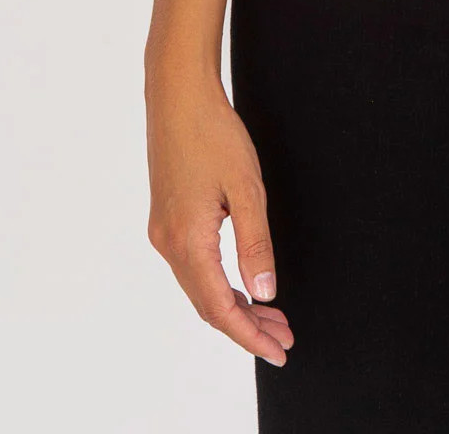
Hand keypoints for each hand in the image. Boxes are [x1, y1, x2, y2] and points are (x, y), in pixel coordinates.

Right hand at [145, 71, 293, 367]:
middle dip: (247, 326)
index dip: (249, 335)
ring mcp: (164, 233)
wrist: (178, 97)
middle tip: (284, 338)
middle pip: (209, 304)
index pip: (220, 308)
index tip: (278, 350)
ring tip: (272, 317)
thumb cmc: (214, 134)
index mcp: (188, 241)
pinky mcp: (167, 220)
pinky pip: (194, 268)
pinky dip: (220, 284)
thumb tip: (266, 294)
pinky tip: (243, 285)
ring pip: (201, 287)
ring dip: (235, 306)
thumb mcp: (246, 188)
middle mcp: (169, 244)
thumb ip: (256, 243)